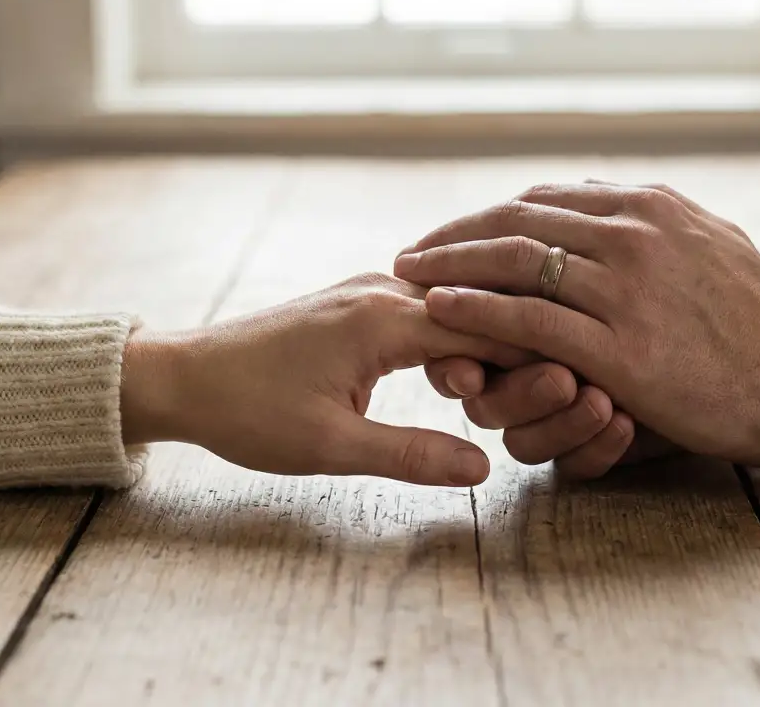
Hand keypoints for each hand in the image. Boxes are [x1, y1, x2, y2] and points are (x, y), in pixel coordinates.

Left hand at [120, 273, 531, 486]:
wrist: (182, 378)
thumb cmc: (247, 412)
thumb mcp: (330, 446)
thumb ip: (411, 454)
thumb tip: (484, 466)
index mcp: (381, 320)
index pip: (486, 324)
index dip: (535, 356)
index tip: (578, 385)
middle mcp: (381, 292)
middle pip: (478, 311)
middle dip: (519, 350)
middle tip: (561, 394)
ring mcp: (368, 293)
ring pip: (454, 310)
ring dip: (487, 346)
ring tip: (519, 392)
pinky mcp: (355, 306)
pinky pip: (425, 314)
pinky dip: (454, 340)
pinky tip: (468, 376)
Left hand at [394, 182, 759, 469]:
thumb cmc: (758, 322)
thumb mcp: (714, 244)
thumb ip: (658, 220)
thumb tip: (612, 199)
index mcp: (651, 207)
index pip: (546, 200)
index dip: (489, 215)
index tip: (452, 233)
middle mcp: (634, 235)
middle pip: (517, 222)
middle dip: (455, 236)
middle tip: (411, 252)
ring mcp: (627, 289)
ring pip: (513, 264)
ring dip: (449, 266)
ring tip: (408, 275)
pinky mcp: (621, 347)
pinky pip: (527, 319)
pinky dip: (474, 310)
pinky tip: (438, 311)